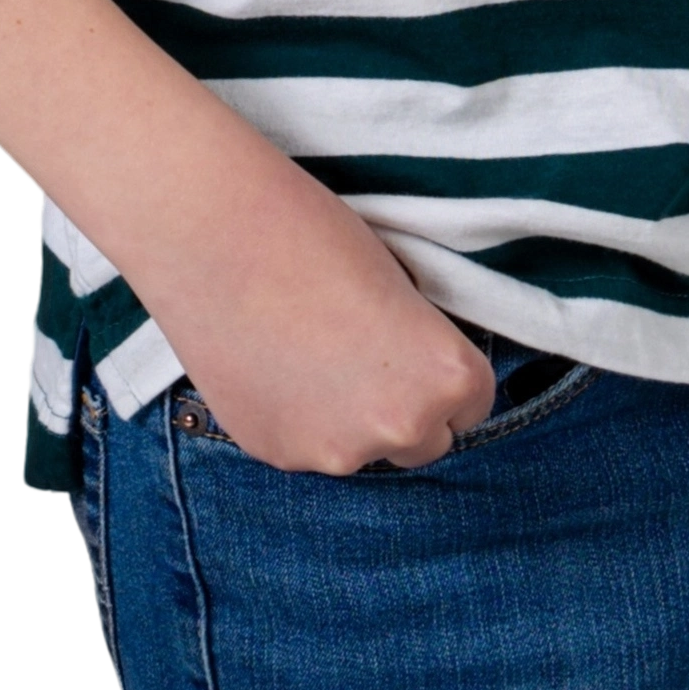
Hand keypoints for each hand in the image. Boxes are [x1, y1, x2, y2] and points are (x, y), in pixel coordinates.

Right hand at [141, 152, 503, 474]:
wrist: (215, 234)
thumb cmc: (315, 235)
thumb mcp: (401, 285)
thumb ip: (417, 348)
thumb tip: (411, 379)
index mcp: (447, 377)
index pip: (473, 405)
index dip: (442, 373)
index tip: (412, 346)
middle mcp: (401, 426)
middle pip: (423, 441)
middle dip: (402, 408)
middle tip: (360, 354)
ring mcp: (336, 451)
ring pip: (360, 448)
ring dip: (347, 419)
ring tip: (306, 354)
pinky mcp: (278, 455)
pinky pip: (306, 445)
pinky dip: (296, 418)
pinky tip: (271, 367)